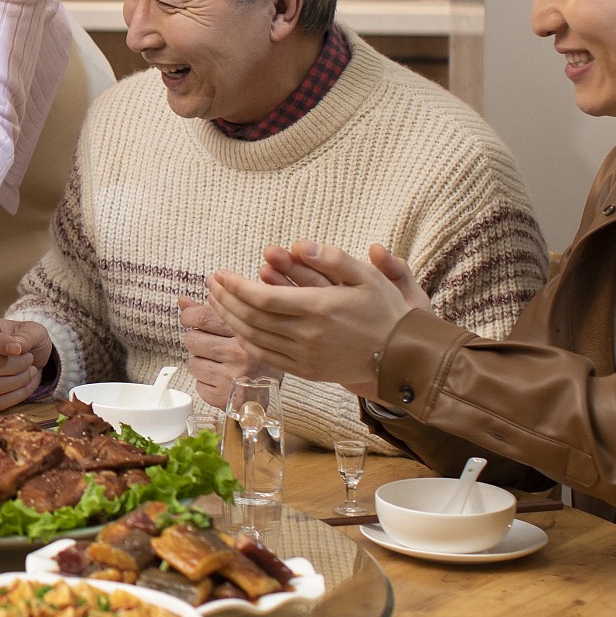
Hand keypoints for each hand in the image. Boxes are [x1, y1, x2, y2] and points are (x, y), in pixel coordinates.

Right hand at [0, 317, 52, 408]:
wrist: (28, 357)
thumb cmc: (26, 340)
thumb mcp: (34, 330)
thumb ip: (27, 335)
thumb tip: (17, 347)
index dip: (1, 345)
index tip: (19, 349)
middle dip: (15, 366)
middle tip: (30, 360)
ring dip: (17, 382)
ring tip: (30, 372)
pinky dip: (15, 397)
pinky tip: (26, 385)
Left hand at [177, 294, 276, 407]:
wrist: (272, 393)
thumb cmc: (257, 360)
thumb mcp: (242, 330)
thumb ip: (212, 313)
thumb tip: (183, 302)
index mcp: (244, 332)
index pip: (202, 317)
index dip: (189, 315)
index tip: (189, 318)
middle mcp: (238, 354)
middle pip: (192, 340)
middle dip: (197, 342)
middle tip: (212, 346)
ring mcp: (229, 377)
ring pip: (192, 363)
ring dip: (201, 363)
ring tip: (219, 364)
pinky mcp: (221, 397)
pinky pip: (198, 384)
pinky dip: (206, 383)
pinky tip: (221, 380)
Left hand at [204, 242, 430, 394]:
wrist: (403, 357)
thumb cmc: (386, 312)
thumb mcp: (366, 276)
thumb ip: (332, 258)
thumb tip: (299, 244)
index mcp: (318, 308)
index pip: (261, 297)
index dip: (234, 286)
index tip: (220, 274)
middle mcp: (307, 335)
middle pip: (251, 318)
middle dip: (225, 299)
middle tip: (211, 283)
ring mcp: (305, 357)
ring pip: (254, 339)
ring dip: (230, 319)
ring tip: (217, 301)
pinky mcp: (307, 372)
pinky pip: (267, 357)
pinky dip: (247, 342)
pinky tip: (238, 328)